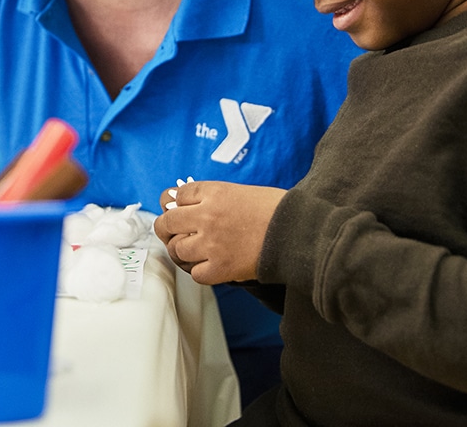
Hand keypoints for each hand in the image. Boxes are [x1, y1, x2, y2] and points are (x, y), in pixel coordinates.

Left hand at [153, 180, 286, 285]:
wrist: (298, 232)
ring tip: (195, 250)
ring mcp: (211, 243)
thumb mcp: (240, 192)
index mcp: (213, 193)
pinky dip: (200, 270)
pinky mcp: (221, 267)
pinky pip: (195, 273)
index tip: (183, 210)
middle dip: (168, 228)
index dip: (179, 204)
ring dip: (183, 250)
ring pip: (177, 249)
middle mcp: (206, 216)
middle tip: (174, 232)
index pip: (178, 195)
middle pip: (168, 223)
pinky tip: (210, 265)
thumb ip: (212, 198)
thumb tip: (186, 205)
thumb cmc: (275, 209)